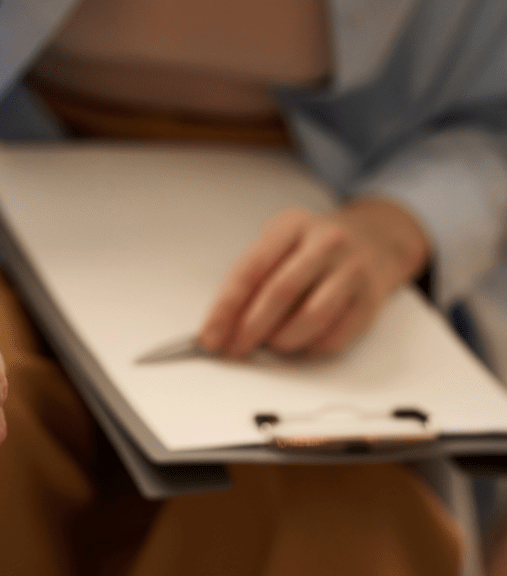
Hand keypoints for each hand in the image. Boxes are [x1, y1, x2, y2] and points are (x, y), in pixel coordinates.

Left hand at [198, 199, 429, 356]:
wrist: (377, 239)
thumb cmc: (314, 246)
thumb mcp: (280, 242)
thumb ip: (252, 276)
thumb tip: (221, 325)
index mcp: (292, 224)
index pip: (251, 269)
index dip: (226, 308)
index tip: (210, 336)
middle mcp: (326, 242)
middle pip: (280, 292)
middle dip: (250, 329)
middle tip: (234, 350)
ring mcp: (353, 269)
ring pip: (311, 316)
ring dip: (282, 340)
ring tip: (270, 344)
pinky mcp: (371, 299)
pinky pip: (335, 335)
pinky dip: (309, 348)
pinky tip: (299, 344)